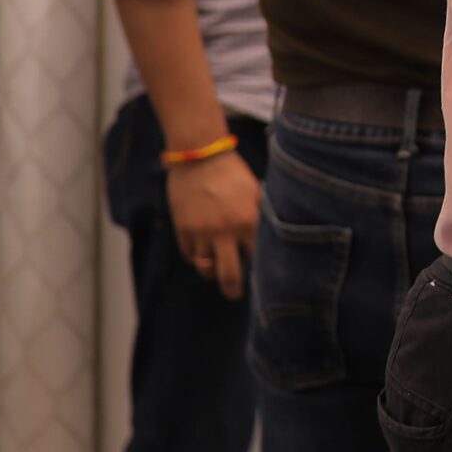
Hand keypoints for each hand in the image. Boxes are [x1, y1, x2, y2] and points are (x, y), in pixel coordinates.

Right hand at [167, 152, 260, 298]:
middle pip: (229, 275)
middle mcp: (225, 232)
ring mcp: (201, 232)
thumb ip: (259, 218)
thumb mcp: (255, 194)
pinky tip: (203, 252)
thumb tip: (268, 240)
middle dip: (233, 290)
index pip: (256, 259)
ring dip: (211, 272)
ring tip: (216, 270)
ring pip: (205, 268)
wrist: (200, 156)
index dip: (258, 267)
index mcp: (248, 222)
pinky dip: (196, 258)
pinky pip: (189, 255)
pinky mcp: (182, 229)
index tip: (259, 273)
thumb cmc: (233, 173)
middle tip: (235, 295)